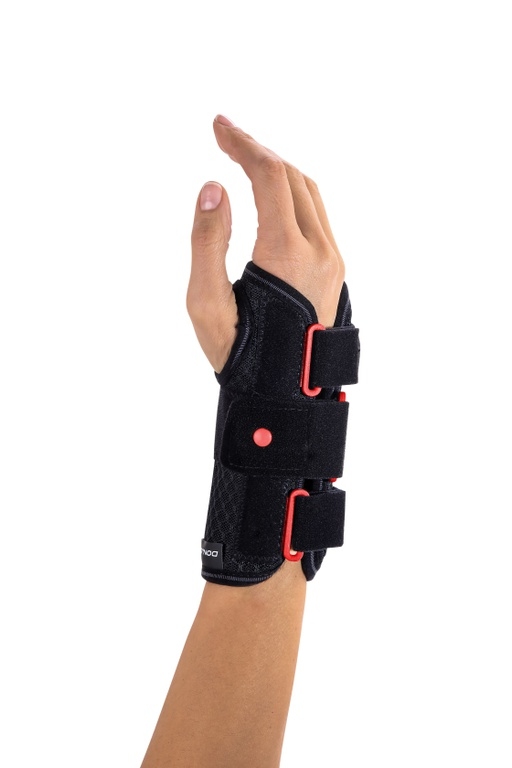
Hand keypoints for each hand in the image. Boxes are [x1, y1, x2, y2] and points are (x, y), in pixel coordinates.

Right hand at [187, 115, 344, 372]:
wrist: (284, 399)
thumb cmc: (241, 358)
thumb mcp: (207, 302)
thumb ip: (208, 240)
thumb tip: (214, 187)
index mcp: (288, 253)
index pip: (271, 176)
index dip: (243, 144)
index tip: (218, 126)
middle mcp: (321, 251)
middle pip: (293, 177)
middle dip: (258, 150)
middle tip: (224, 135)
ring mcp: (333, 262)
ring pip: (310, 194)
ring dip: (278, 169)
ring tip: (244, 158)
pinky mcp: (334, 272)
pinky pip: (316, 216)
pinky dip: (291, 193)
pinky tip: (270, 195)